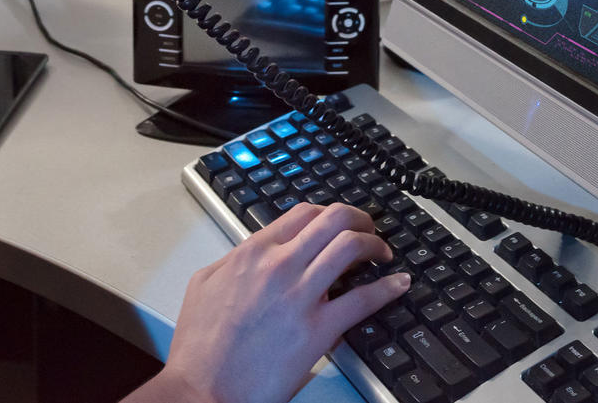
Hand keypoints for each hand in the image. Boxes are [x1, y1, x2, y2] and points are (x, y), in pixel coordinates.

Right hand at [126, 203, 410, 402]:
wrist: (201, 390)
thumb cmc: (199, 349)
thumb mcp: (205, 287)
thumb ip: (234, 263)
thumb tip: (254, 255)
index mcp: (251, 254)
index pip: (302, 214)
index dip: (329, 213)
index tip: (339, 223)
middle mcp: (278, 266)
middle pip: (333, 220)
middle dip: (360, 219)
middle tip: (369, 229)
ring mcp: (299, 296)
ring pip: (351, 247)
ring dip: (375, 245)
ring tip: (383, 255)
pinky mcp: (317, 330)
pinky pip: (364, 299)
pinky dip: (388, 287)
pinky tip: (398, 284)